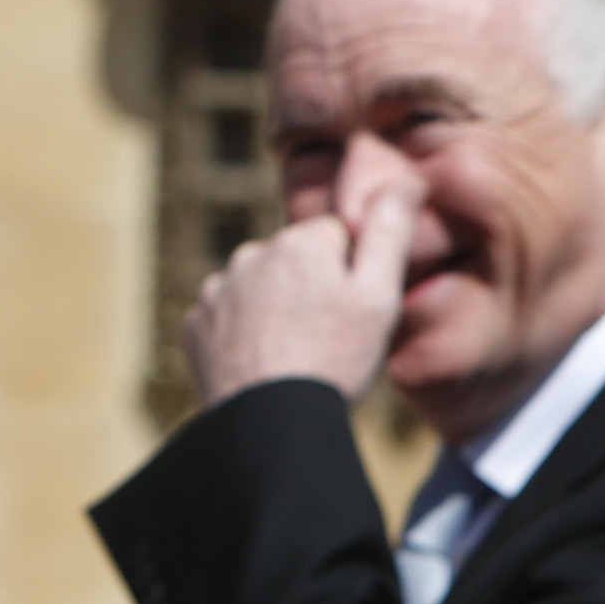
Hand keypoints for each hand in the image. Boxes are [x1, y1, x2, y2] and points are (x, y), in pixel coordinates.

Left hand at [181, 176, 418, 408]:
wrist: (270, 424)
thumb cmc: (335, 360)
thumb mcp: (380, 296)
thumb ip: (391, 232)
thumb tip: (407, 179)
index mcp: (302, 241)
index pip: (337, 239)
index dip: (352, 276)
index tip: (353, 313)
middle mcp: (253, 253)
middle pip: (296, 262)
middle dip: (311, 290)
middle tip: (327, 339)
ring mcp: (218, 289)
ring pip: (261, 289)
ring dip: (276, 312)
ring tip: (295, 357)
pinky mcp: (196, 324)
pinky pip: (228, 318)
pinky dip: (244, 336)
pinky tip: (263, 366)